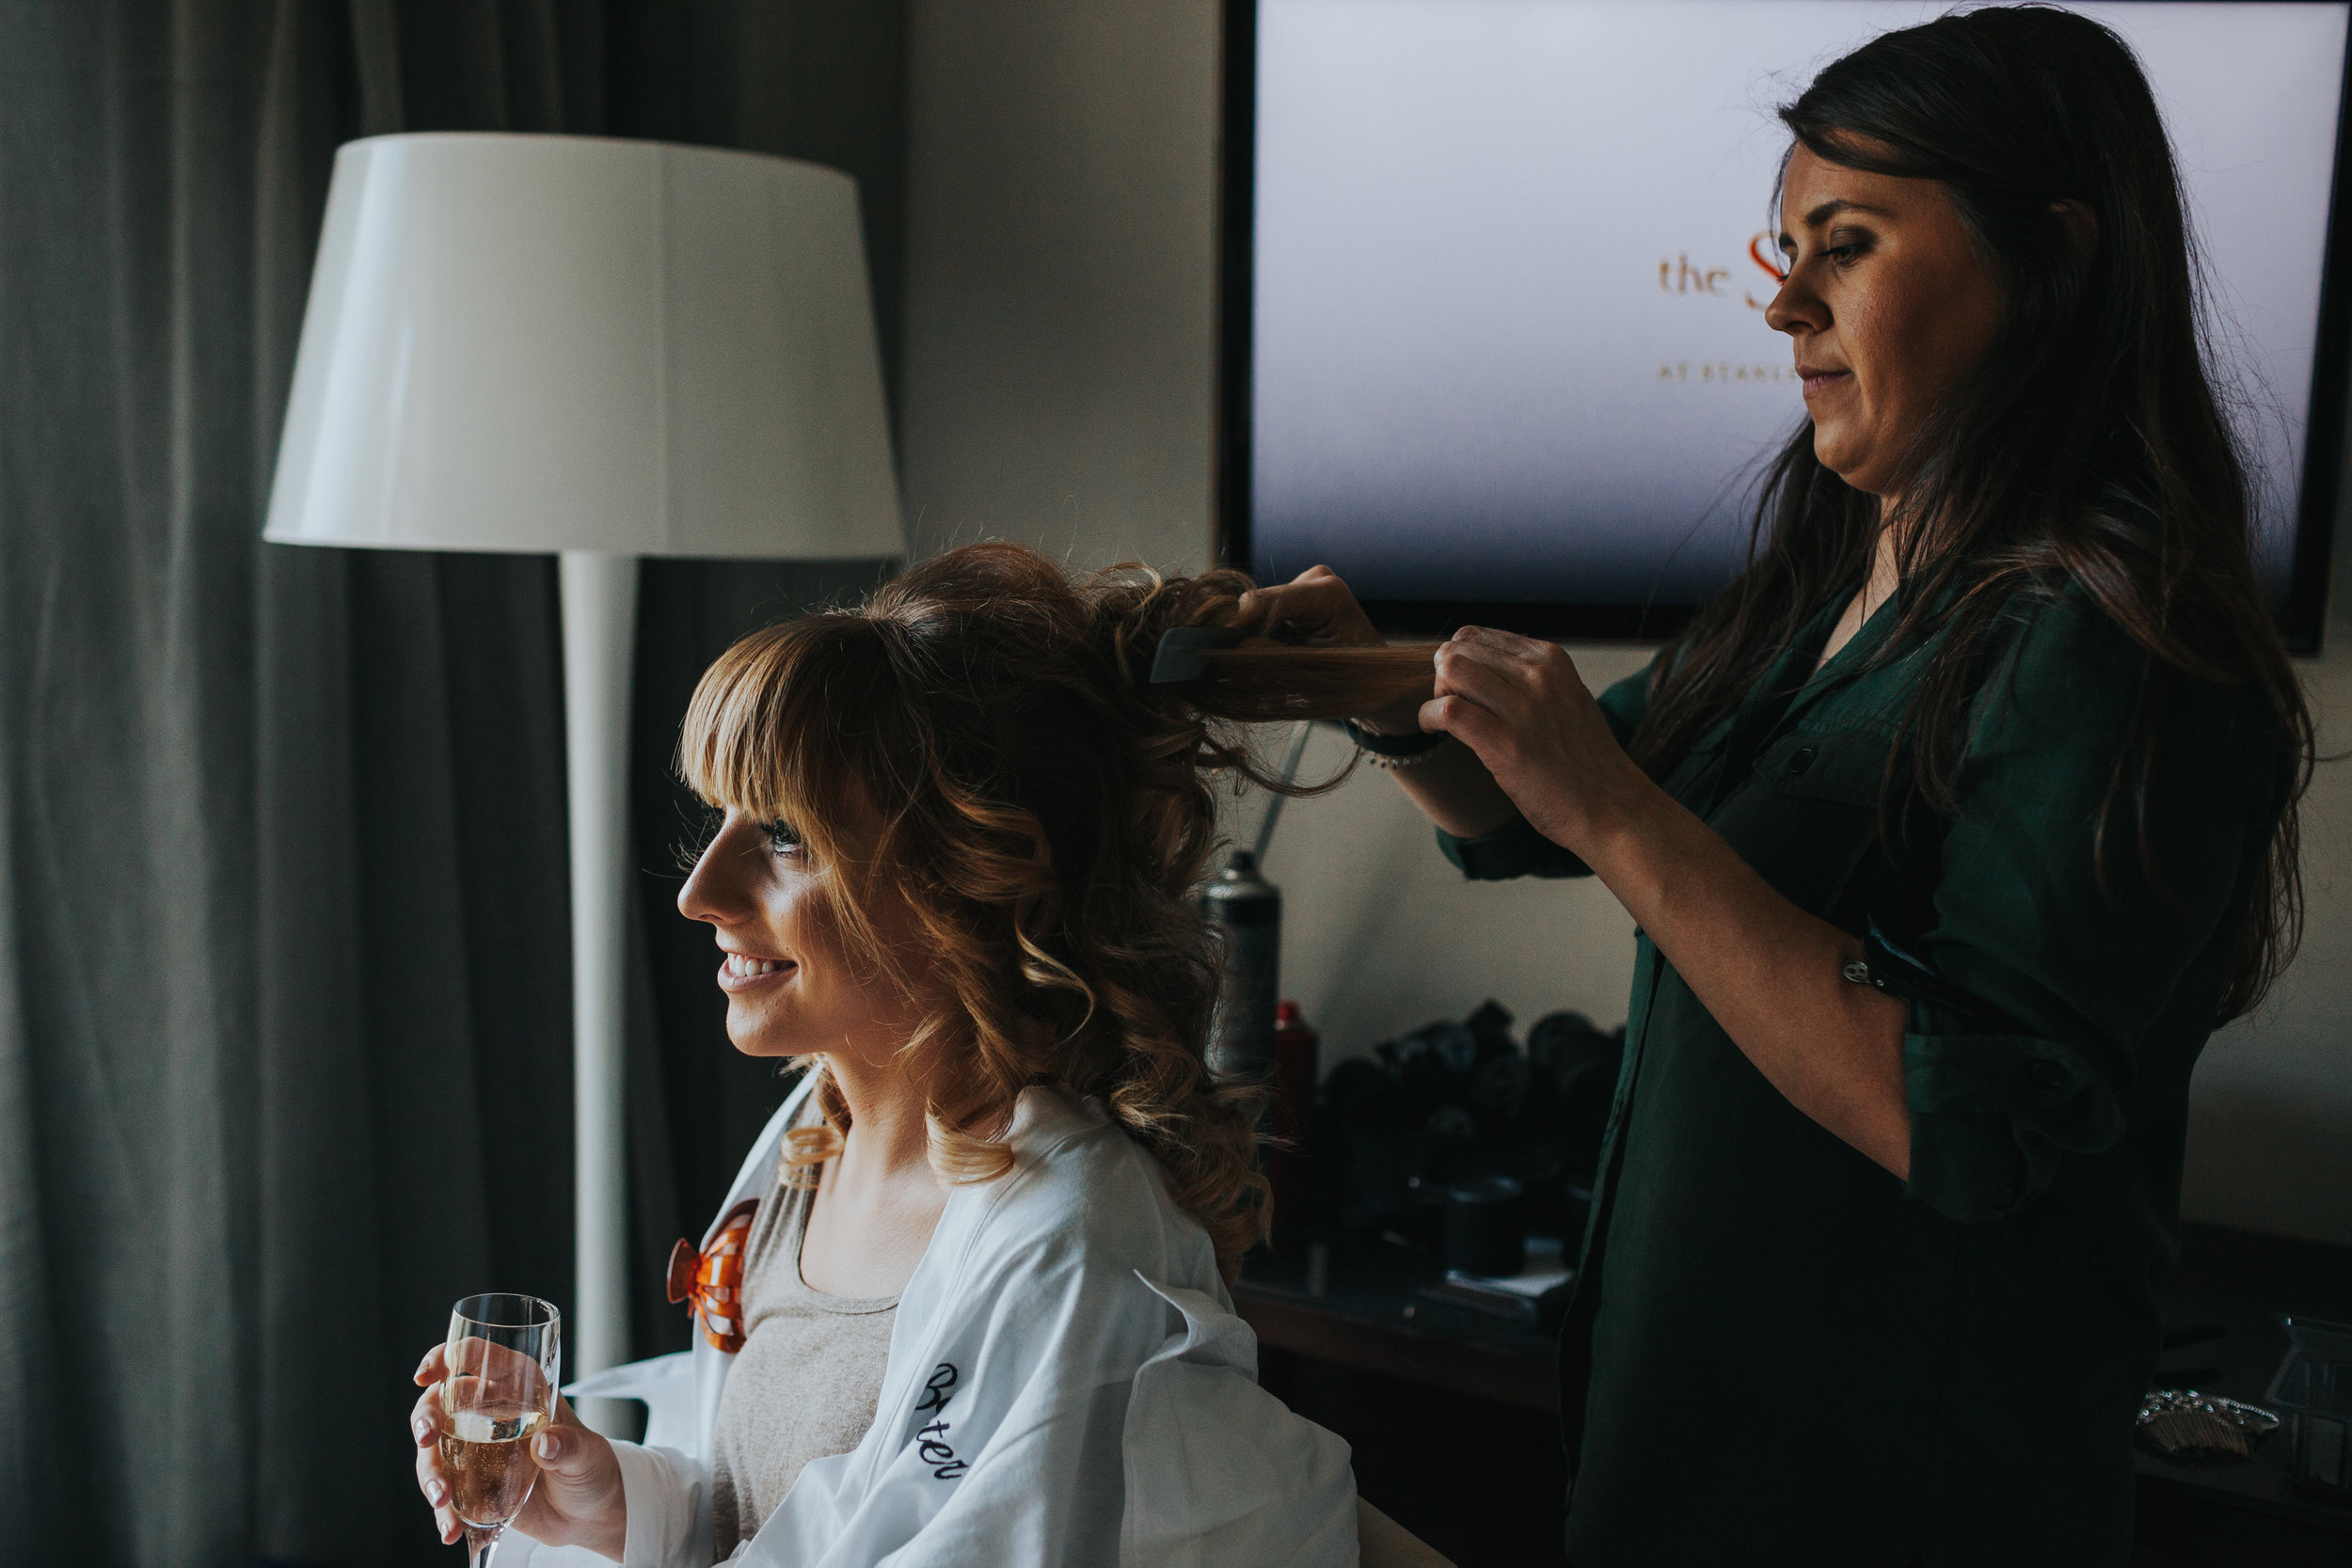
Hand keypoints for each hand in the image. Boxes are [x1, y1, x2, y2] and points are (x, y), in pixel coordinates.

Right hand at [411, 1343, 628, 1557]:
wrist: (589, 1512)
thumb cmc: (591, 1467)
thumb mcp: (587, 1454)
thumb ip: (569, 1446)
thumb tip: (545, 1443)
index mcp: (519, 1387)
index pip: (476, 1358)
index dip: (446, 1358)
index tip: (426, 1375)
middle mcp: (489, 1414)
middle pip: (440, 1403)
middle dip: (425, 1417)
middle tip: (427, 1438)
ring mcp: (475, 1451)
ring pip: (434, 1450)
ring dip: (429, 1472)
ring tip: (442, 1500)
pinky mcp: (471, 1485)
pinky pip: (444, 1492)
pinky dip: (442, 1513)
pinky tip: (450, 1530)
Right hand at [1234, 565, 1421, 729]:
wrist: (1383, 682)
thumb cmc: (1357, 682)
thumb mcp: (1312, 675)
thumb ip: (1271, 659)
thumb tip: (1231, 651)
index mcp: (1327, 593)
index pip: (1264, 602)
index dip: (1235, 627)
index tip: (1215, 653)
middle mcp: (1316, 579)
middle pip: (1258, 606)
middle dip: (1246, 637)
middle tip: (1243, 671)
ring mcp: (1307, 586)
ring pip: (1259, 613)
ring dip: (1255, 640)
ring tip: (1270, 668)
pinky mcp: (1299, 597)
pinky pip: (1267, 617)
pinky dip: (1264, 638)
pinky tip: (1278, 657)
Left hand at [1420, 627, 1648, 850]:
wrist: (1611, 806)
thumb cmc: (1585, 761)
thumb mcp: (1567, 700)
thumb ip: (1531, 680)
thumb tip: (1482, 670)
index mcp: (1551, 660)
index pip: (1479, 636)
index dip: (1460, 659)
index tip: (1462, 687)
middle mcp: (1538, 676)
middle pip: (1460, 649)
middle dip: (1444, 675)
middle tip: (1451, 704)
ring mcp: (1523, 708)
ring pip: (1451, 670)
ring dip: (1437, 693)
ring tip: (1446, 718)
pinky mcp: (1506, 743)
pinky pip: (1448, 711)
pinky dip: (1429, 717)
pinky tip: (1434, 729)